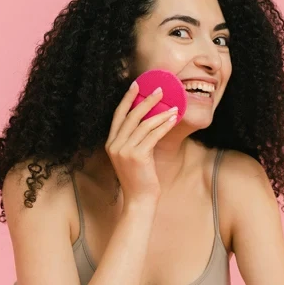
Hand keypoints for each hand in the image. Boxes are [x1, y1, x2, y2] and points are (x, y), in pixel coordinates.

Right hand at [105, 82, 178, 201]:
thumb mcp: (133, 156)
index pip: (118, 115)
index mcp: (110, 143)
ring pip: (144, 124)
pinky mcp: (137, 156)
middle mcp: (114, 145)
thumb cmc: (140, 179)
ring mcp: (124, 150)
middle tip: (159, 89)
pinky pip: (153, 135)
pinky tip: (173, 118)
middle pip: (131, 116)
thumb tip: (151, 118)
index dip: (127, 99)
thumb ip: (135, 139)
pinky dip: (164, 125)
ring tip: (173, 105)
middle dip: (146, 100)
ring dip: (160, 112)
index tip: (136, 85)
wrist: (139, 199)